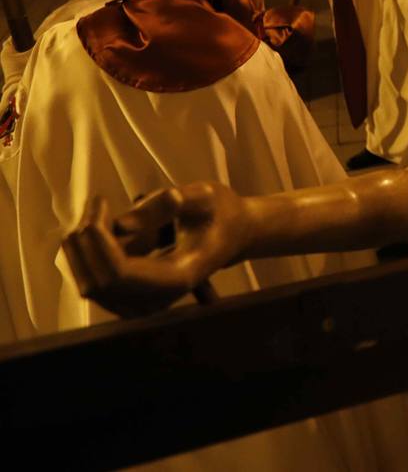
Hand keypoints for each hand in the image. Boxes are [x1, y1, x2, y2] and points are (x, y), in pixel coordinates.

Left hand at [61, 183, 248, 317]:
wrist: (233, 233)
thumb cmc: (221, 211)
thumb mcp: (203, 196)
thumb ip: (166, 204)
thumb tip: (121, 225)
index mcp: (179, 277)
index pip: (119, 273)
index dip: (100, 240)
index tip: (102, 202)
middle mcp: (159, 298)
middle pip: (97, 283)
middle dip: (86, 242)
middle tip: (99, 203)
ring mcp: (143, 301)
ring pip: (89, 284)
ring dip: (83, 247)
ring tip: (101, 210)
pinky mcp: (131, 296)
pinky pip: (94, 281)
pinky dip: (88, 253)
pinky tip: (102, 224)